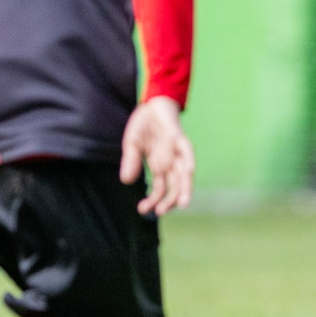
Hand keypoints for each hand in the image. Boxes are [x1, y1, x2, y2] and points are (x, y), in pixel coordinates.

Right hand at [120, 95, 194, 215]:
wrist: (152, 104)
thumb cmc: (144, 126)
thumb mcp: (132, 145)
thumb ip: (131, 162)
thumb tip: (126, 181)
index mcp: (158, 166)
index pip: (159, 188)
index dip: (152, 200)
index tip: (143, 210)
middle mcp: (170, 162)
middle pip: (175, 186)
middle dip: (169, 201)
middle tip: (161, 212)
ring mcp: (176, 151)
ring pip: (184, 174)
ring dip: (185, 189)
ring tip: (182, 204)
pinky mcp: (179, 138)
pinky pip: (186, 150)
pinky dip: (189, 160)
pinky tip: (190, 171)